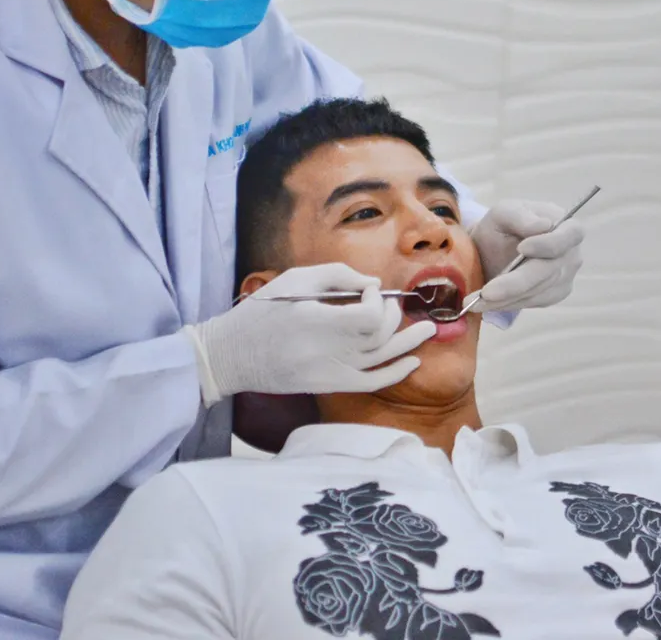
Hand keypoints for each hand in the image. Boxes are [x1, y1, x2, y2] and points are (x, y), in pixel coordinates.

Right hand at [183, 264, 436, 404]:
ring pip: (379, 361)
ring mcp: (325, 372)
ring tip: (430, 330)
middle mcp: (322, 351)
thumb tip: (374, 284)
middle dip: (390, 317)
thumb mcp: (293, 280)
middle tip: (390, 304)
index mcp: (312, 320)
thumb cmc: (261, 311)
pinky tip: (411, 362)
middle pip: (376, 338)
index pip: (364, 317)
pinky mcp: (325, 385)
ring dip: (407, 344)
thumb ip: (336, 275)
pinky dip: (393, 374)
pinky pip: (368, 384)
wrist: (230, 355)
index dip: (376, 301)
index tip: (368, 290)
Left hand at [469, 200, 584, 317]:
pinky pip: (531, 302)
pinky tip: (486, 304)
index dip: (548, 244)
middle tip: (487, 292)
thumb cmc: (501, 226)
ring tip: (476, 301)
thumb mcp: (503, 212)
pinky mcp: (552, 294)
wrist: (491, 248)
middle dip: (516, 283)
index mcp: (566, 225)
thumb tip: (544, 225)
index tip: (522, 248)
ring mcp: (564, 276)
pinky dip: (507, 304)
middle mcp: (570, 253)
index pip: (570, 235)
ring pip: (538, 291)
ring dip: (505, 298)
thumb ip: (520, 215)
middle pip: (550, 271)